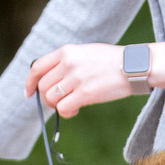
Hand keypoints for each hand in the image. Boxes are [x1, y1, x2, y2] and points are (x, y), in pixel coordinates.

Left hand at [25, 42, 158, 117]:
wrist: (135, 66)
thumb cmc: (113, 61)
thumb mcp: (86, 52)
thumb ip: (67, 62)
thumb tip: (52, 80)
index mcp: (66, 51)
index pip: (37, 67)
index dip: (29, 82)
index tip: (29, 93)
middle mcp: (68, 63)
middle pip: (43, 86)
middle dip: (47, 98)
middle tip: (59, 102)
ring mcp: (76, 78)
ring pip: (51, 98)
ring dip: (57, 106)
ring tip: (71, 105)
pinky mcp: (85, 93)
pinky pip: (63, 108)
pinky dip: (66, 113)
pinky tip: (76, 110)